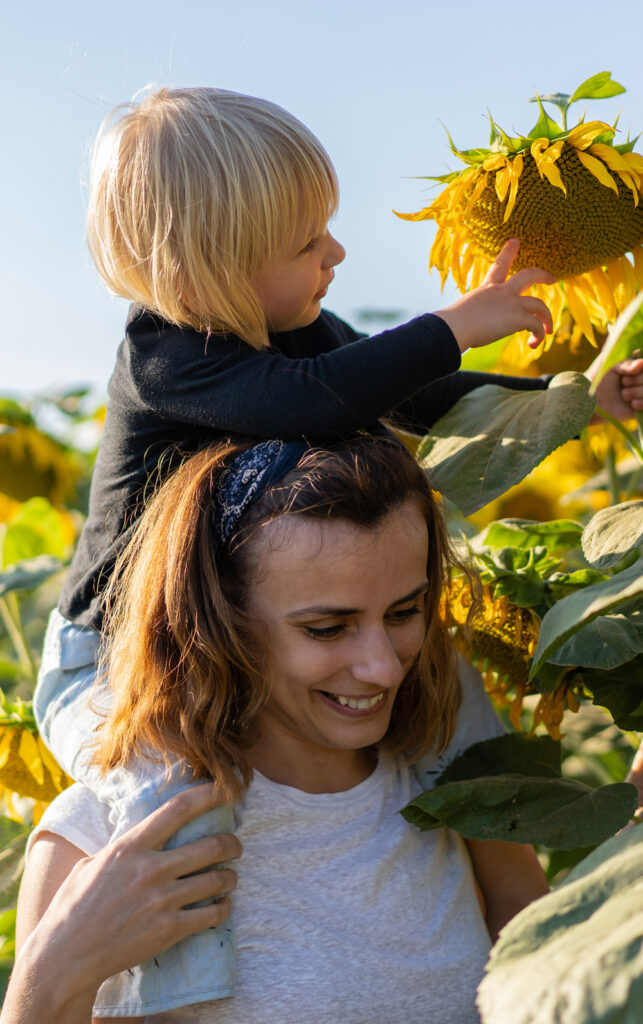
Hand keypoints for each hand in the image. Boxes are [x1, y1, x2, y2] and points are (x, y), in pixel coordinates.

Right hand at [6, 785, 240, 1021]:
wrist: (66, 955)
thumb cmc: (73, 906)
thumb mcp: (92, 863)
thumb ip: (122, 848)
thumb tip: (140, 833)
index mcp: (131, 847)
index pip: (178, 810)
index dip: (206, 795)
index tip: (223, 789)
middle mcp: (151, 869)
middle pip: (210, 846)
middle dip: (232, 843)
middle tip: (236, 844)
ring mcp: (162, 900)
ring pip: (217, 879)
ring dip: (230, 876)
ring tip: (230, 876)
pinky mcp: (169, 930)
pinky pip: (211, 914)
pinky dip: (224, 908)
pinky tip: (224, 905)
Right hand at [436, 238, 554, 352]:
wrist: (454, 327)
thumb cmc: (452, 323)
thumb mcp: (463, 312)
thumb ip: (472, 315)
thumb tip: (464, 330)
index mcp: (487, 288)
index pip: (499, 265)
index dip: (508, 252)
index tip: (515, 241)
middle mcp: (502, 291)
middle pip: (528, 275)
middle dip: (543, 275)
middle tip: (553, 278)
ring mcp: (512, 303)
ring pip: (540, 304)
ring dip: (547, 317)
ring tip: (548, 329)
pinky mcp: (518, 318)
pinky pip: (536, 326)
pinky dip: (538, 336)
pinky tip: (533, 344)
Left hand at [586, 354, 642, 422]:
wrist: (591, 402)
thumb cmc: (597, 380)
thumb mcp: (609, 365)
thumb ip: (626, 362)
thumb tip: (642, 363)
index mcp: (635, 363)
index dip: (640, 365)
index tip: (630, 369)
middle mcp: (640, 377)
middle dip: (639, 378)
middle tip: (624, 382)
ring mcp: (641, 391)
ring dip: (638, 391)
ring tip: (623, 394)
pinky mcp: (641, 406)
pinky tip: (632, 404)